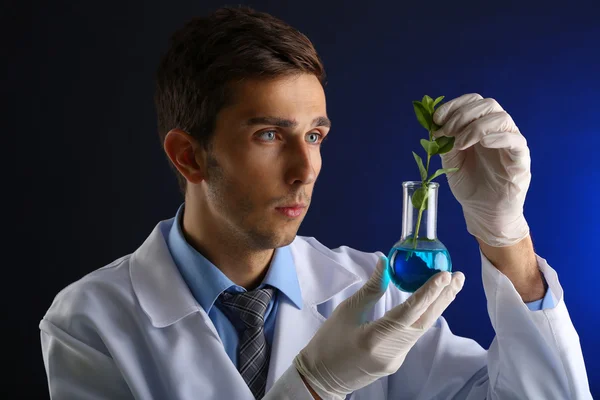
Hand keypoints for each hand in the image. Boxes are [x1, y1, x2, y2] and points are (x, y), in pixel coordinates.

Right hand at [293, 256, 464, 399]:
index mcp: (375, 338)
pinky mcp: (396, 361)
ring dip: (437, 306)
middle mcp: (392, 351)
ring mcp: (396, 359)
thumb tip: (385, 263)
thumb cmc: (328, 343)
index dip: (429, 292)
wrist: (321, 378)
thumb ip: (371, 289)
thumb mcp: (346, 311)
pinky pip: (413, 335)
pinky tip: (430, 304)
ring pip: (422, 329)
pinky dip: (423, 316)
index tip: (444, 275)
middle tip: (458, 276)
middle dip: (444, 297)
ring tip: (451, 286)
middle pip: (424, 321)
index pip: (409, 312)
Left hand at [432, 93, 530, 246]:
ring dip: (476, 126)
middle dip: (462, 115)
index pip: (473, 102)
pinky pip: (516, 141)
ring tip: (460, 144)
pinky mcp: (521, 160)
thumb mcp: (450, 160)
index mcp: (480, 127)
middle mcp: (497, 131)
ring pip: (502, 118)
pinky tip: (483, 143)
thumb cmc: (469, 184)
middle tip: (446, 131)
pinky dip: (498, 137)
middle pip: (487, 105)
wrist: (482, 211)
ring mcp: (511, 143)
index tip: (437, 118)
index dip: (455, 105)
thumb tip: (435, 125)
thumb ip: (446, 142)